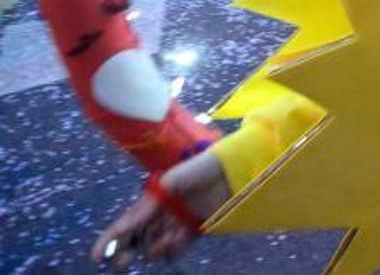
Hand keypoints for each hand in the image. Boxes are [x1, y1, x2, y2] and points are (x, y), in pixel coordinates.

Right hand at [90, 152, 229, 268]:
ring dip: (155, 248)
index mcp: (152, 198)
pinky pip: (177, 247)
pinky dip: (172, 249)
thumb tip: (122, 228)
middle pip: (138, 238)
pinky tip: (175, 241)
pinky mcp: (195, 229)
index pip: (126, 223)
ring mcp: (178, 221)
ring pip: (156, 245)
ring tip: (165, 240)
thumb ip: (145, 207)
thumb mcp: (168, 182)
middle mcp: (163, 212)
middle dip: (126, 251)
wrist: (232, 168)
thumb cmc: (199, 167)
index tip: (96, 257)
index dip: (110, 239)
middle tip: (122, 263)